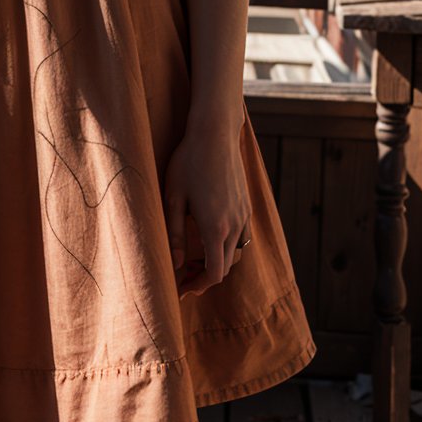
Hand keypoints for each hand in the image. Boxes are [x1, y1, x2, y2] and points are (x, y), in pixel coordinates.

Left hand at [163, 120, 251, 297]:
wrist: (215, 133)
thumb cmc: (188, 162)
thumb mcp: (173, 197)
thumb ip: (174, 234)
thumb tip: (176, 265)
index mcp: (215, 227)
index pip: (214, 274)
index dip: (199, 286)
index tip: (183, 288)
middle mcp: (234, 225)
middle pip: (225, 267)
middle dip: (205, 276)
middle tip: (183, 275)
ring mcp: (244, 214)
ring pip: (235, 252)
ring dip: (218, 260)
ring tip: (195, 256)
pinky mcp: (247, 204)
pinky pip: (241, 235)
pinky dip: (227, 245)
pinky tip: (210, 234)